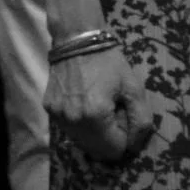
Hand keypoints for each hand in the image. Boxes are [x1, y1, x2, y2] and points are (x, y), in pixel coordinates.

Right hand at [46, 43, 157, 162]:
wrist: (77, 38)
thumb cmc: (109, 62)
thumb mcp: (134, 88)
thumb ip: (141, 121)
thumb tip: (134, 147)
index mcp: (95, 115)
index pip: (114, 150)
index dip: (125, 139)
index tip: (124, 118)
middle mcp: (73, 120)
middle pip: (96, 150)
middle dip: (109, 138)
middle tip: (112, 112)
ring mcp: (58, 115)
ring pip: (82, 142)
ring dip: (94, 133)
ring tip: (98, 107)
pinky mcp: (49, 109)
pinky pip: (70, 129)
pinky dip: (80, 123)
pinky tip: (83, 102)